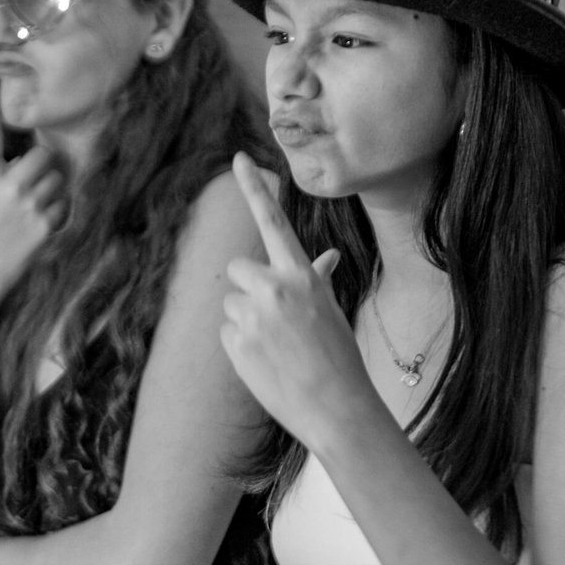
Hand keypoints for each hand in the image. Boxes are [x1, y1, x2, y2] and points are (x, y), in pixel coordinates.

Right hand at [0, 76, 65, 336]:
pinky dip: (56, 211)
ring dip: (50, 188)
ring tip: (31, 206)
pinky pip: (64, 205)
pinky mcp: (47, 228)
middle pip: (44, 156)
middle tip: (29, 180)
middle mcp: (10, 189)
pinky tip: (37, 224)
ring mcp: (32, 208)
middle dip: (41, 165)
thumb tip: (1, 161)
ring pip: (58, 180)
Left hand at [220, 153, 370, 447]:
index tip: (239, 157)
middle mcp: (274, 288)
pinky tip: (266, 361)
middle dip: (247, 287)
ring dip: (246, 320)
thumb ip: (315, 279)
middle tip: (272, 316)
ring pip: (231, 303)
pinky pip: (226, 332)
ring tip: (276, 346)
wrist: (335, 406)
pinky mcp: (235, 343)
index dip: (255, 187)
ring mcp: (252, 316)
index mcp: (300, 275)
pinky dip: (240, 345)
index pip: (273, 221)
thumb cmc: (338, 355)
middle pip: (237, 269)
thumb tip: (326, 256)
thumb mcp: (330, 309)